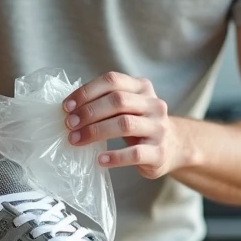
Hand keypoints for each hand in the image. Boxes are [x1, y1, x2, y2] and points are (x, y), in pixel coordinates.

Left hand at [63, 71, 179, 179]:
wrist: (174, 146)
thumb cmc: (139, 124)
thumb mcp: (129, 106)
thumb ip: (106, 101)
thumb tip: (69, 109)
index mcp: (142, 87)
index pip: (112, 80)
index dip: (87, 92)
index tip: (66, 106)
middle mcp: (153, 104)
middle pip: (118, 101)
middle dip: (89, 112)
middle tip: (69, 124)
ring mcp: (159, 128)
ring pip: (125, 124)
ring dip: (96, 131)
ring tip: (76, 139)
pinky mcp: (159, 152)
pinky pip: (134, 153)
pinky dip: (114, 156)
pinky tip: (99, 159)